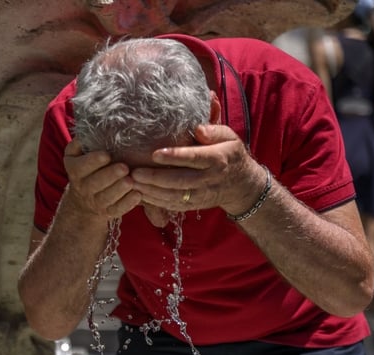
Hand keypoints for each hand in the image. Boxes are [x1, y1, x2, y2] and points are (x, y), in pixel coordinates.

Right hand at [61, 138, 141, 220]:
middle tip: (124, 168)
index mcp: (76, 170)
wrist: (83, 201)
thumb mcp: (76, 156)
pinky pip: (117, 209)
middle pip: (95, 183)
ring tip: (131, 181)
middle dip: (110, 175)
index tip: (107, 155)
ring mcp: (96, 202)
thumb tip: (86, 132)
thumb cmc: (86, 169)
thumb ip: (79, 144)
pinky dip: (128, 203)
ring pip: (106, 197)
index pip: (82, 166)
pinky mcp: (108, 212)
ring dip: (119, 189)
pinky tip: (138, 195)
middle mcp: (83, 187)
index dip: (93, 161)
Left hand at [129, 124, 265, 216]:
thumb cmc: (230, 154)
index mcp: (217, 159)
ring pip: (173, 196)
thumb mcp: (229, 137)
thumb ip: (214, 131)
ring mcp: (201, 195)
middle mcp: (209, 179)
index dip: (175, 157)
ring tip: (132, 183)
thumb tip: (198, 129)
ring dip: (151, 191)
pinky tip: (139, 195)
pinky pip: (172, 205)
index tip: (155, 154)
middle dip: (155, 178)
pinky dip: (155, 202)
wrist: (242, 185)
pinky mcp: (194, 205)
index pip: (194, 158)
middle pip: (179, 181)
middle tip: (134, 172)